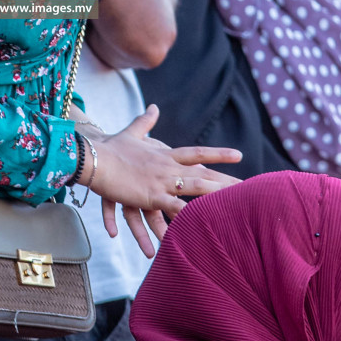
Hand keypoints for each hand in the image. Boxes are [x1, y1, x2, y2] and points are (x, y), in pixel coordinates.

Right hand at [86, 105, 241, 256]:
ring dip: (210, 202)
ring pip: (190, 192)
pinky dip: (177, 222)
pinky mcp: (147, 197)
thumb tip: (153, 107)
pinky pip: (166, 211)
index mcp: (165, 155)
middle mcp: (167, 168)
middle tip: (247, 190)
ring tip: (230, 212)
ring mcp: (159, 182)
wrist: (94, 155)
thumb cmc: (111, 145)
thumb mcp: (132, 132)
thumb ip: (145, 121)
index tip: (239, 155)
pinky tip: (191, 233)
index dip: (218, 154)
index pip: (197, 153)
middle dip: (224, 183)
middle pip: (201, 175)